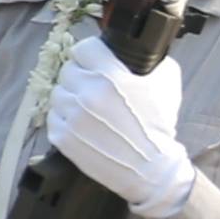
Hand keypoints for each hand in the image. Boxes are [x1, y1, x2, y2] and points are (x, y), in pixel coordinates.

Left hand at [48, 33, 202, 218]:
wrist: (151, 170)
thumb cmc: (158, 127)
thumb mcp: (166, 84)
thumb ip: (152, 62)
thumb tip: (136, 52)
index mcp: (110, 75)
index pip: (84, 48)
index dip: (91, 54)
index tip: (95, 62)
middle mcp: (87, 92)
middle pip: (68, 70)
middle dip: (81, 76)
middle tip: (93, 88)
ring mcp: (72, 116)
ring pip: (57, 92)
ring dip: (70, 97)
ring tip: (86, 109)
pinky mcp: (62, 137)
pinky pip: (53, 116)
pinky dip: (64, 119)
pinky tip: (80, 124)